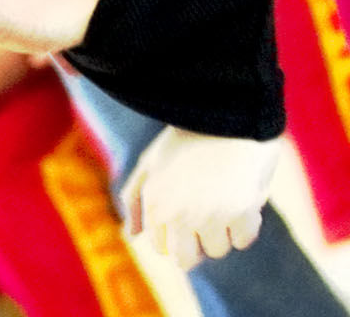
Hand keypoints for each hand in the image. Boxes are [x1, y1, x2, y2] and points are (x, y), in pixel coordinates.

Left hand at [120, 127, 279, 268]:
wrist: (226, 116)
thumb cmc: (186, 140)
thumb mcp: (150, 164)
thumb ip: (135, 199)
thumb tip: (132, 236)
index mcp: (155, 204)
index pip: (161, 248)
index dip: (174, 236)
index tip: (184, 215)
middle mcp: (179, 216)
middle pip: (187, 261)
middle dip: (196, 244)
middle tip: (205, 216)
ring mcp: (211, 217)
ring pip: (218, 251)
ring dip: (223, 231)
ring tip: (222, 197)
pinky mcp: (241, 214)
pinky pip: (244, 240)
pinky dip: (246, 224)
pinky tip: (241, 197)